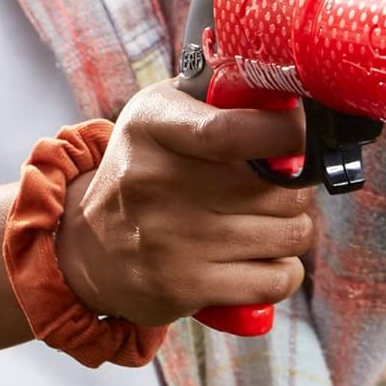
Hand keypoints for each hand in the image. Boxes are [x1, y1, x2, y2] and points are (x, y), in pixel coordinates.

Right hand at [54, 79, 312, 325]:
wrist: (86, 246)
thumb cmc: (144, 170)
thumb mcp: (159, 115)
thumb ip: (216, 99)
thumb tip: (289, 98)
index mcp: (153, 128)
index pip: (230, 131)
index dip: (284, 134)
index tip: (299, 134)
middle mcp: (157, 183)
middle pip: (279, 189)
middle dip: (297, 187)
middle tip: (283, 185)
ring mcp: (172, 240)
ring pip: (288, 234)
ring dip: (294, 228)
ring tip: (271, 220)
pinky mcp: (184, 287)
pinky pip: (275, 280)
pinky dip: (285, 271)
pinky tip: (267, 258)